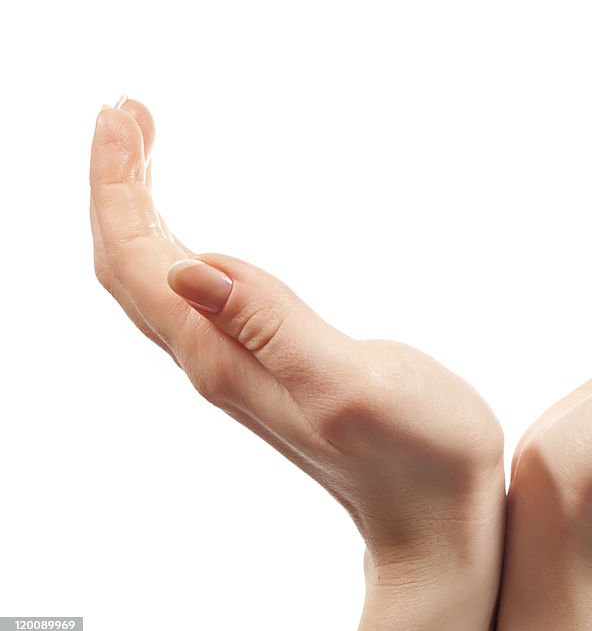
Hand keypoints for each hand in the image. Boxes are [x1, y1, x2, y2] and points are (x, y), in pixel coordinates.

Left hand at [90, 99, 504, 630]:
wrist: (436, 518)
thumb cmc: (415, 455)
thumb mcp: (348, 383)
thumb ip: (271, 325)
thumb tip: (188, 265)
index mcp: (225, 357)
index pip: (136, 261)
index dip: (115, 185)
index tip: (120, 115)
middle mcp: (218, 361)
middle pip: (133, 264)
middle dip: (116, 183)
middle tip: (124, 111)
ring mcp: (242, 365)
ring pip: (158, 279)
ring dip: (139, 209)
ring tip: (141, 147)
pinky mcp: (271, 367)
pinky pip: (196, 297)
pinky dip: (176, 244)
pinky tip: (192, 232)